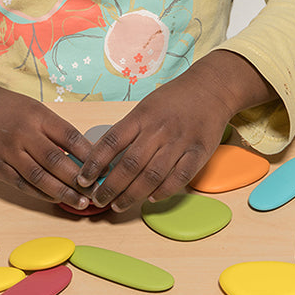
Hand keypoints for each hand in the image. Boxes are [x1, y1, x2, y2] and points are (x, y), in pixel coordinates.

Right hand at [0, 56, 92, 208]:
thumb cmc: (10, 109)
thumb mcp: (36, 110)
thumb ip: (56, 130)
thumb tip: (85, 155)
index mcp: (38, 116)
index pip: (69, 137)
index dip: (89, 156)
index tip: (104, 169)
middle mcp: (23, 133)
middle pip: (56, 161)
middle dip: (79, 180)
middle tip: (96, 193)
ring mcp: (8, 151)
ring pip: (40, 177)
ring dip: (62, 193)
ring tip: (80, 202)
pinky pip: (22, 184)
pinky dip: (41, 194)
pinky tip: (56, 199)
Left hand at [75, 50, 273, 211]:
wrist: (210, 88)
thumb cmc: (173, 99)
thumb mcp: (145, 107)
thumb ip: (129, 130)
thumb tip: (104, 156)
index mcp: (141, 116)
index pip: (111, 141)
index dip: (94, 163)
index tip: (83, 179)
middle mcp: (159, 130)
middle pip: (130, 164)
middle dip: (110, 186)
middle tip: (98, 200)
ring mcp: (180, 142)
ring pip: (152, 175)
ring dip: (132, 194)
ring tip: (118, 206)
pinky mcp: (199, 152)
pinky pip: (180, 177)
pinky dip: (164, 191)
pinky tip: (150, 199)